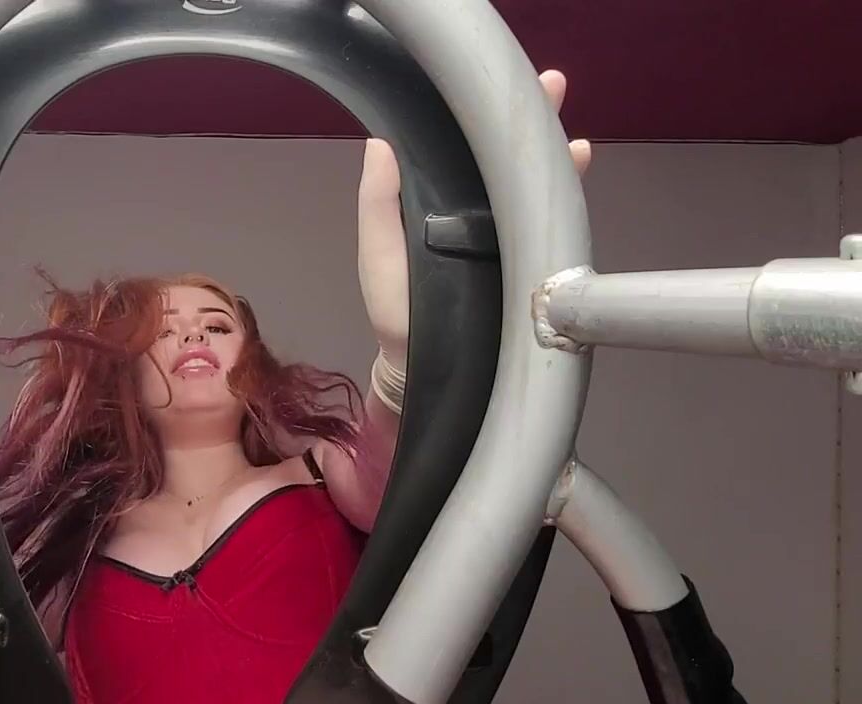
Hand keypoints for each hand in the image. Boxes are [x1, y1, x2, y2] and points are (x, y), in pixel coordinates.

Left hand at [357, 69, 591, 372]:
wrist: (423, 366)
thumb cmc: (395, 308)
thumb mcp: (378, 253)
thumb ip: (378, 203)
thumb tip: (380, 143)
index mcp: (438, 201)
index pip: (463, 149)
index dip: (481, 116)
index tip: (498, 84)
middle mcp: (476, 211)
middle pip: (506, 157)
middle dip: (532, 121)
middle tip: (552, 85)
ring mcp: (506, 235)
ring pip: (532, 183)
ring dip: (555, 152)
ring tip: (570, 127)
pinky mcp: (528, 260)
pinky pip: (549, 221)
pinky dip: (566, 195)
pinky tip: (579, 167)